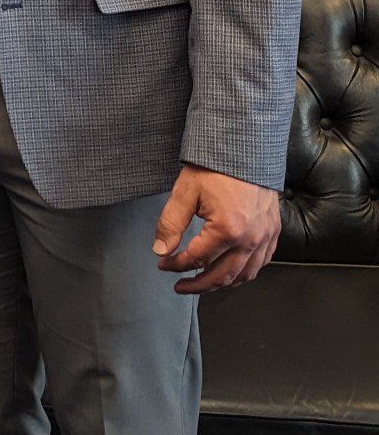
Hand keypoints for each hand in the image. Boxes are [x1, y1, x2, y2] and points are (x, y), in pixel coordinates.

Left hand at [152, 164, 281, 291]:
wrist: (245, 148)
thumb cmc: (215, 167)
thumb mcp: (185, 192)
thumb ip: (171, 224)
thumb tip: (161, 251)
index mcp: (227, 230)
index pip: (196, 259)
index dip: (176, 265)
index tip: (163, 264)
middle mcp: (250, 239)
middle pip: (221, 276)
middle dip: (197, 285)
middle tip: (180, 286)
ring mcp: (265, 237)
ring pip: (244, 276)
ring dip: (222, 284)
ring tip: (203, 283)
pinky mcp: (274, 231)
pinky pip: (261, 263)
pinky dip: (244, 273)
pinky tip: (230, 271)